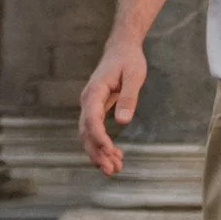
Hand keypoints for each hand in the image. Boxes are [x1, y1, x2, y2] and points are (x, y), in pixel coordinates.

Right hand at [78, 36, 145, 173]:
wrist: (122, 49)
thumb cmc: (129, 60)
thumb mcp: (134, 76)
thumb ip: (128, 98)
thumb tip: (122, 122)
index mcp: (94, 92)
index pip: (92, 119)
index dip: (99, 138)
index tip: (110, 152)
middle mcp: (88, 101)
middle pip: (86, 132)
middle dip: (97, 153)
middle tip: (112, 170)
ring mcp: (90, 106)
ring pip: (88, 135)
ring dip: (99, 153)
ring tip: (115, 169)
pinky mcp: (95, 110)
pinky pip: (95, 131)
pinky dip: (102, 146)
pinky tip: (115, 156)